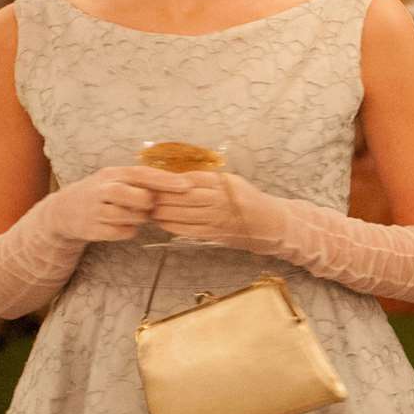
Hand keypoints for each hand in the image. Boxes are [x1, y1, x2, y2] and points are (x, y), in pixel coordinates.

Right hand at [43, 165, 183, 242]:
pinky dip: (127, 231)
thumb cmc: (101, 193)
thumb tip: (174, 184)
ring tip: (130, 214)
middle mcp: (103, 189)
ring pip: (133, 217)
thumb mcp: (115, 179)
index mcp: (113, 173)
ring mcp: (96, 209)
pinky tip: (120, 225)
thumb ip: (141, 181)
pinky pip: (123, 232)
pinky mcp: (92, 228)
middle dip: (149, 204)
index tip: (186, 186)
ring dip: (138, 218)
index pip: (143, 174)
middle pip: (140, 197)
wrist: (63, 210)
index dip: (166, 181)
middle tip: (145, 205)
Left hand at [147, 171, 284, 252]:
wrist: (270, 223)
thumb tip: (176, 179)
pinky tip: (161, 222)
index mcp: (221, 183)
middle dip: (159, 196)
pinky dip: (170, 225)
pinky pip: (186, 230)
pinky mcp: (213, 234)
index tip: (151, 180)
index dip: (166, 180)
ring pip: (180, 213)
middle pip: (180, 196)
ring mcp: (215, 218)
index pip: (187, 179)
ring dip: (160, 211)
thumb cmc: (248, 199)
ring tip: (148, 208)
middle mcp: (218, 199)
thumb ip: (207, 180)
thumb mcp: (231, 181)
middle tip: (143, 194)